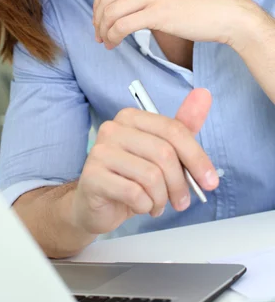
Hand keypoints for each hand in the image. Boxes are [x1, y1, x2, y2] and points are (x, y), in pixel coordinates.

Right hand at [72, 88, 218, 235]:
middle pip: (164, 153)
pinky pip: (134, 193)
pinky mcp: (92, 176)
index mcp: (131, 117)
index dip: (197, 158)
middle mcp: (113, 129)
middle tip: (181, 202)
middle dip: (180, 184)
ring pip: (151, 176)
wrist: (97, 204)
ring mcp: (100, 151)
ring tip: (157, 204)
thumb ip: (183, 126)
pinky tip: (141, 207)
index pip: (173, 130)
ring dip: (161, 198)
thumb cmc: (132, 177)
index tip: (210, 181)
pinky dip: (145, 206)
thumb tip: (204, 94)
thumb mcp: (163, 152)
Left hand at [93, 0, 247, 48]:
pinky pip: (122, 26)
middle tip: (99, 32)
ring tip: (106, 40)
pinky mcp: (156, 12)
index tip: (101, 17)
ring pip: (111, 13)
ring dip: (104, 30)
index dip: (99, 2)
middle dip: (98, 18)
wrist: (225, 11)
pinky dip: (113, 37)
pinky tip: (114, 43)